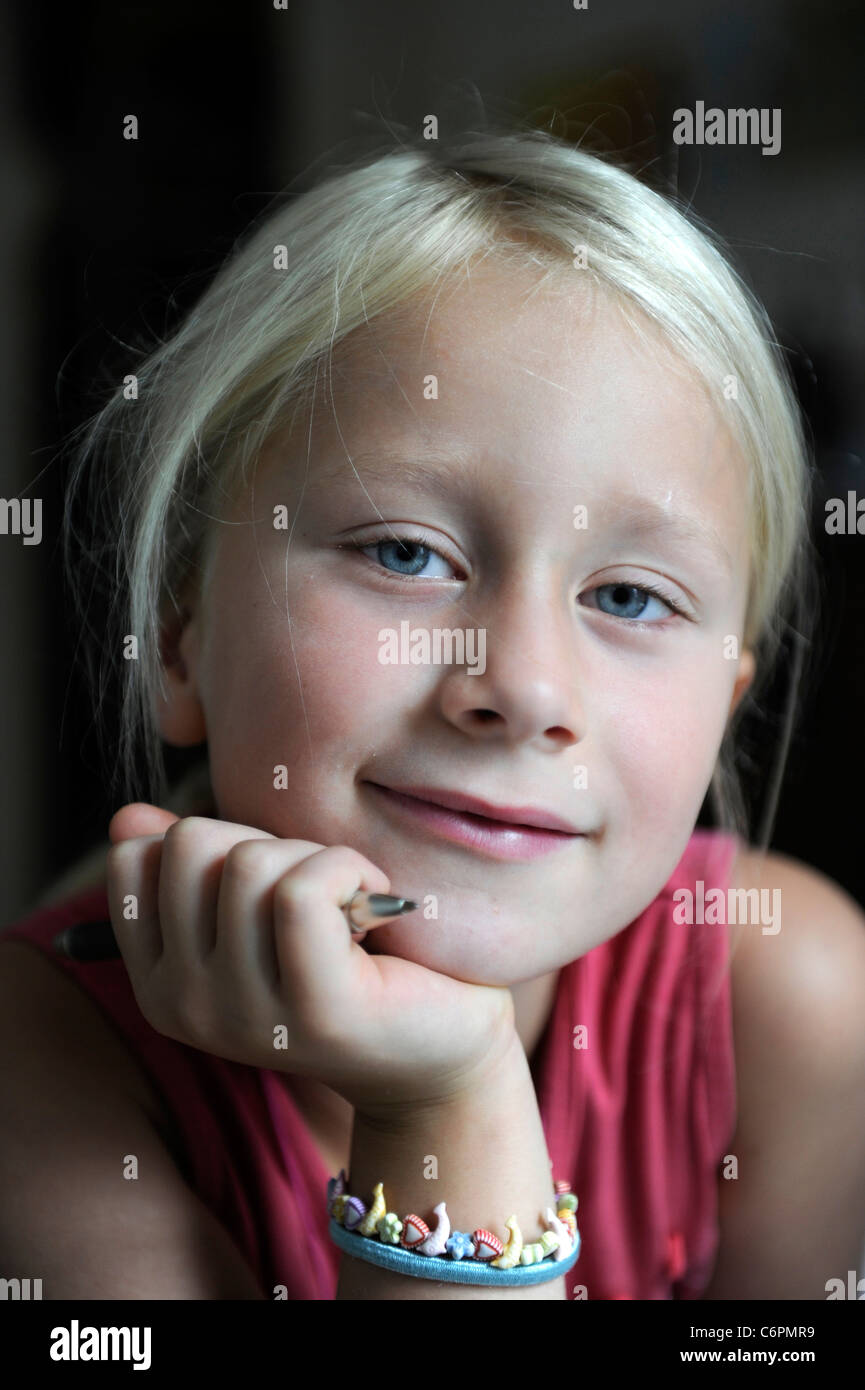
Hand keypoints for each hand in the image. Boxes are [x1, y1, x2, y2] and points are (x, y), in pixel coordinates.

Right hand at [106, 804, 517, 1119]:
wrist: (444, 1041)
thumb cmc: (352, 956)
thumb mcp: (258, 905)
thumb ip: (191, 866)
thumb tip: (127, 818)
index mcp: (159, 982)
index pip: (135, 860)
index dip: (212, 841)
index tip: (267, 881)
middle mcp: (185, 1007)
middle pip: (190, 846)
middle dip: (264, 843)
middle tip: (317, 891)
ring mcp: (245, 1016)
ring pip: (249, 864)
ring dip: (315, 857)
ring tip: (349, 903)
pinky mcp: (316, 1009)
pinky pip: (302, 891)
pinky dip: (346, 868)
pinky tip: (374, 900)